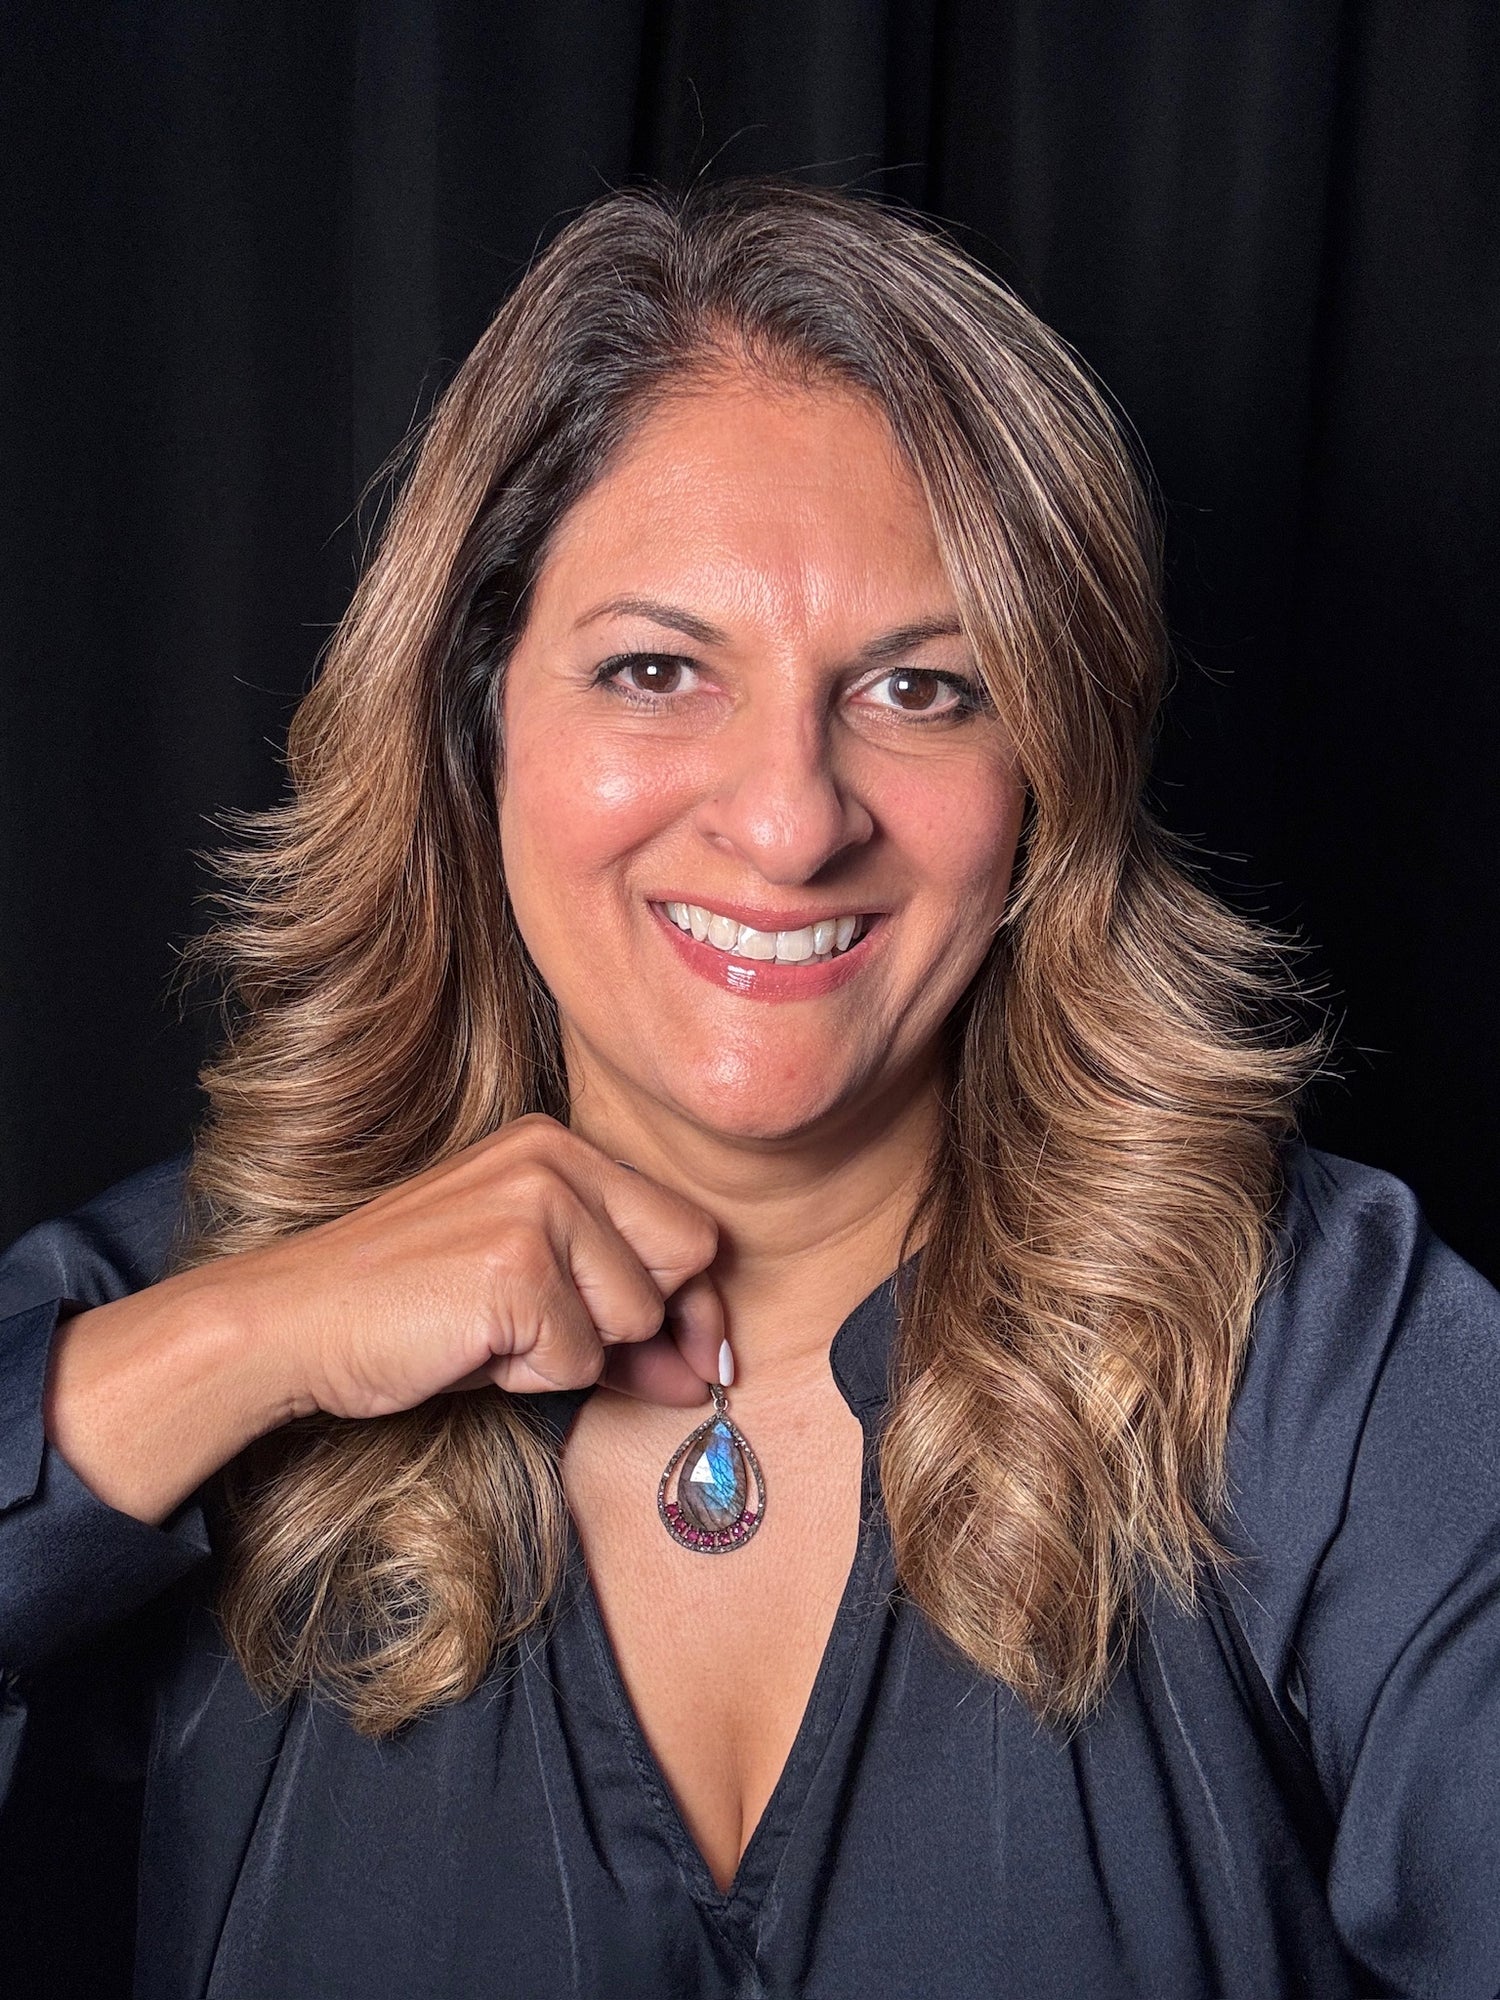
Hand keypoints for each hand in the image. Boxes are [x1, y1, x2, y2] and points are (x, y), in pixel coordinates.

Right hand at [44, 1116, 722, 1525]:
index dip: (692, 1302)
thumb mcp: (528, 1295)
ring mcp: (535, 1208)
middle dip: (637, 1325)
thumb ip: (621, 1319)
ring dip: (569, 1353)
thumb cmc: (411, 1309)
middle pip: (683, 1262)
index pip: (688, 1226)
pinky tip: (470, 1348)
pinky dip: (531, 1377)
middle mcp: (555, 1159)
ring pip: (632, 1318)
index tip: (690, 1354)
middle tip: (551, 1340)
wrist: (294, 1322)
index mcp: (558, 1146)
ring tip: (490, 1332)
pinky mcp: (514, 1269)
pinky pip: (579, 1360)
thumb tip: (706, 1375)